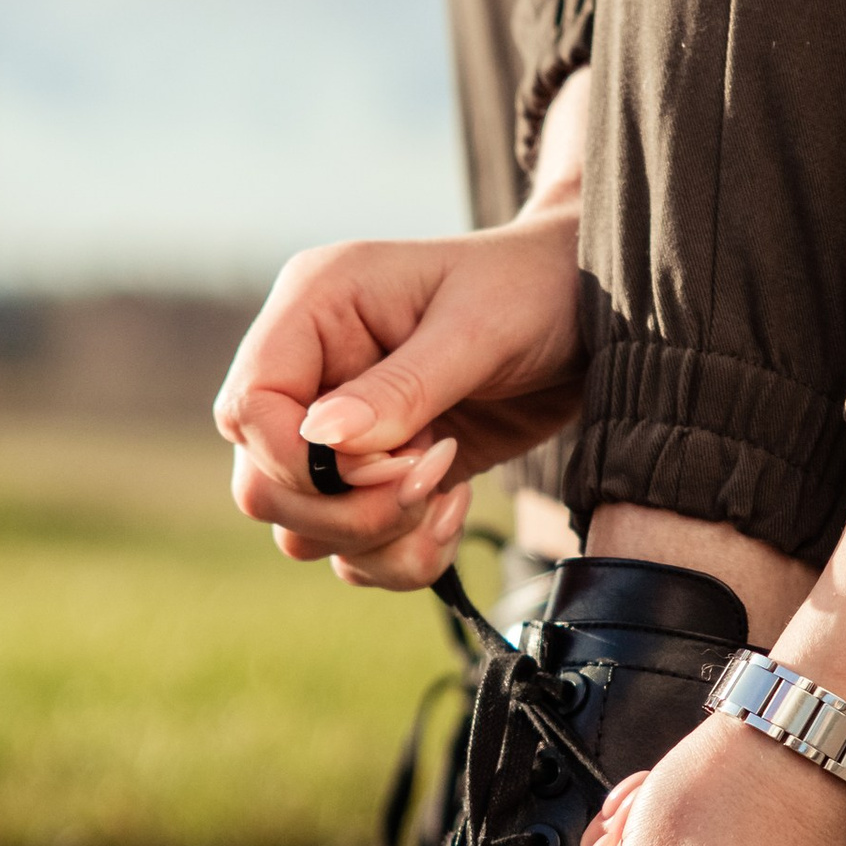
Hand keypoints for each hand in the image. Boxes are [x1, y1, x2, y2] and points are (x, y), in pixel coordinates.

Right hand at [213, 207, 585, 591]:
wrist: (596, 316)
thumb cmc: (536, 290)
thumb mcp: (478, 328)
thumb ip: (401, 387)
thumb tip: (322, 439)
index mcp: (314, 308)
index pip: (249, 407)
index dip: (301, 462)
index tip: (394, 464)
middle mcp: (312, 372)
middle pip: (261, 483)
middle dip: (345, 511)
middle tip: (429, 481)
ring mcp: (342, 433)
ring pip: (302, 531)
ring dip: (380, 539)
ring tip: (449, 493)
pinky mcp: (378, 479)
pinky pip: (352, 553)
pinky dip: (402, 555)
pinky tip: (455, 507)